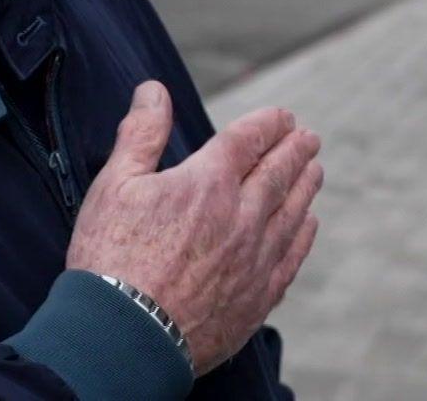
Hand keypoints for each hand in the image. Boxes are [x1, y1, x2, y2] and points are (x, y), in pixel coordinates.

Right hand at [66, 82, 323, 374]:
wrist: (125, 336)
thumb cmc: (111, 258)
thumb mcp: (114, 185)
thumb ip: (140, 133)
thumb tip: (153, 90)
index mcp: (208, 182)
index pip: (248, 140)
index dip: (268, 123)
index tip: (283, 116)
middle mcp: (242, 216)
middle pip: (279, 173)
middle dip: (295, 151)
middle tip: (309, 138)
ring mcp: (254, 258)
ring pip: (293, 212)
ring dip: (306, 186)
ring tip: (315, 170)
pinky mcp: (257, 297)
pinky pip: (291, 257)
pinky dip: (304, 235)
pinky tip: (308, 224)